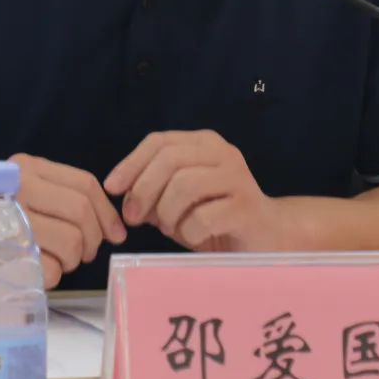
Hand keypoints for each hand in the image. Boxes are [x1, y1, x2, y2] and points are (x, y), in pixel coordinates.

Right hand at [9, 154, 127, 288]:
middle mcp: (18, 187)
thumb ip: (65, 198)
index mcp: (27, 167)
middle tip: (84, 253)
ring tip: (58, 260)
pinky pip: (51, 269)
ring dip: (72, 260)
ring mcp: (10, 220)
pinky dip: (52, 276)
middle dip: (92, 239)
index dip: (107, 212)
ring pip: (71, 243)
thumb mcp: (27, 190)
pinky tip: (38, 269)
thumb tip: (115, 229)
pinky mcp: (4, 254)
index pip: (85, 184)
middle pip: (81, 213)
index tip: (116, 233)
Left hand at [102, 130, 278, 252]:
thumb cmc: (215, 217)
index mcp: (203, 143)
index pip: (159, 141)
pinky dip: (188, 231)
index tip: (111, 188)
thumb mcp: (178, 200)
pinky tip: (193, 237)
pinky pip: (202, 217)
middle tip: (133, 218)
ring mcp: (237, 178)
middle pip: (170, 159)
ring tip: (170, 228)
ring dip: (167, 212)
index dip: (131, 163)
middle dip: (143, 189)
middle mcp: (222, 153)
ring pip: (184, 185)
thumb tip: (122, 194)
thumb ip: (152, 191)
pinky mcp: (246, 207)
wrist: (268, 237)